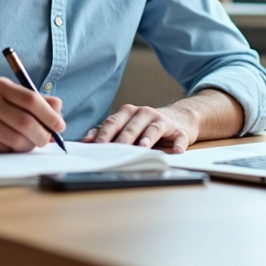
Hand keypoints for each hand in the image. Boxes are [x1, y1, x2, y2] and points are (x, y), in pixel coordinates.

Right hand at [0, 77, 64, 152]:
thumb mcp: (13, 97)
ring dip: (29, 145)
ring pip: (16, 139)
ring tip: (30, 143)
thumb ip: (38, 101)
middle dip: (42, 135)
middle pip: (25, 122)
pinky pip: (4, 150)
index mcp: (0, 85)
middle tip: (47, 140)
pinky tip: (12, 145)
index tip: (60, 126)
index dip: (49, 115)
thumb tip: (58, 110)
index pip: (31, 99)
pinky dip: (14, 151)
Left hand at [81, 103, 198, 153]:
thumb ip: (106, 131)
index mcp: (128, 112)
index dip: (103, 135)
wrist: (179, 118)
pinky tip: (176, 151)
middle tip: (114, 152)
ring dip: (147, 139)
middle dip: (122, 140)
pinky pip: (178, 136)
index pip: (113, 122)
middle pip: (130, 127)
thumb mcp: (126, 125)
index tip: (95, 147)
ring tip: (142, 148)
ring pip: (152, 129)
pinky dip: (178, 144)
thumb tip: (85, 141)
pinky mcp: (178, 129)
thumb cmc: (146, 125)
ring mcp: (161, 120)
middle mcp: (143, 113)